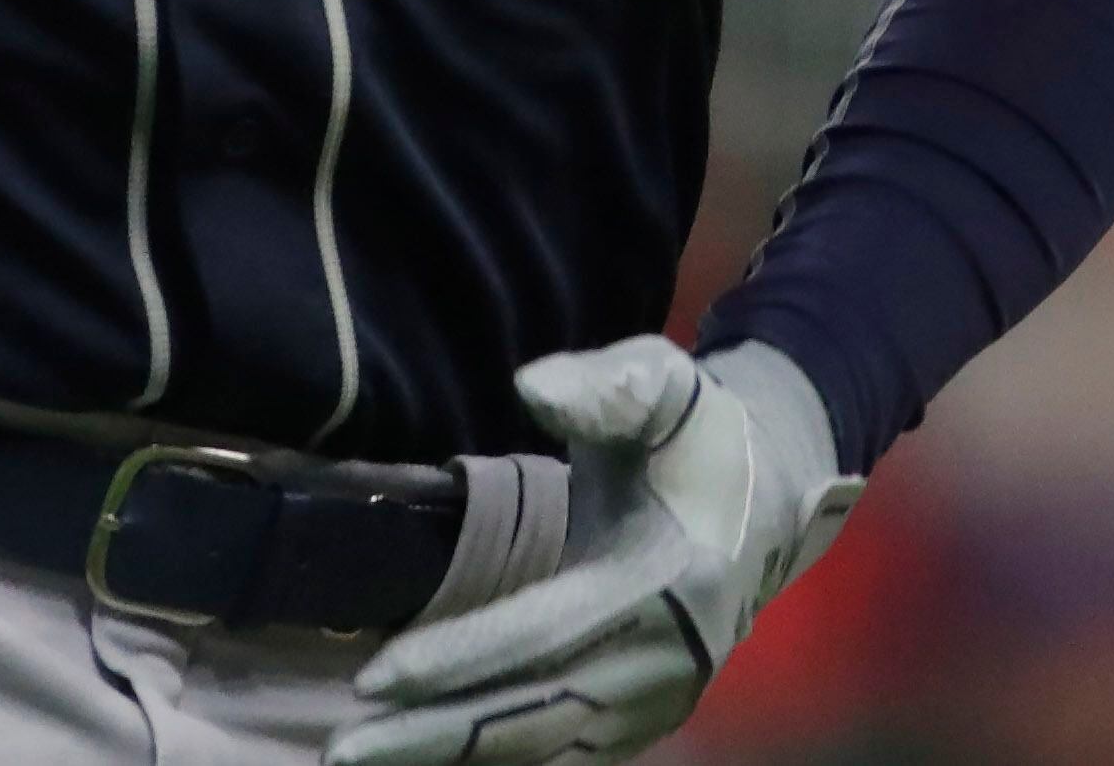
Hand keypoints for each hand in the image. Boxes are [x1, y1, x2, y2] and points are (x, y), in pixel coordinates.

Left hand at [334, 337, 857, 765]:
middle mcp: (666, 659)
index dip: (460, 656)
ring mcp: (660, 700)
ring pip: (545, 746)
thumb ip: (607, 385)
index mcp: (666, 580)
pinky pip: (564, 755)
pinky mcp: (647, 720)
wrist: (769, 495)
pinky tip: (430, 760)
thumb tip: (534, 387)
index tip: (375, 673)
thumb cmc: (696, 436)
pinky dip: (498, 761)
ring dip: (454, 759)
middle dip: (434, 735)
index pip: (545, 632)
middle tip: (344, 747)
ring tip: (365, 756)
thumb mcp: (664, 385)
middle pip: (534, 713)